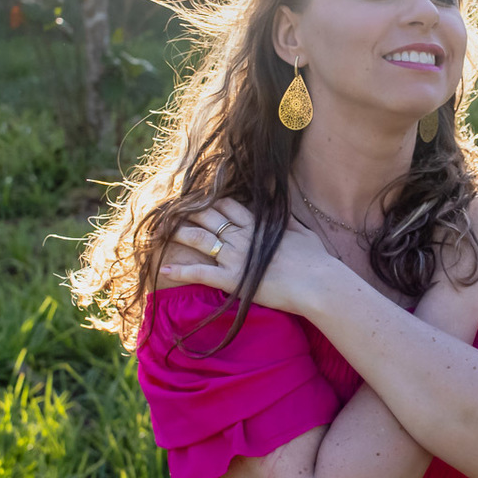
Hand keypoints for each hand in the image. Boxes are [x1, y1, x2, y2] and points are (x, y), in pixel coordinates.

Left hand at [159, 198, 346, 315]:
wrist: (317, 283)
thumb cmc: (315, 259)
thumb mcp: (301, 229)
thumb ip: (285, 212)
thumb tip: (281, 193)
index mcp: (258, 224)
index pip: (227, 204)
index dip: (209, 201)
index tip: (195, 199)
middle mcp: (242, 236)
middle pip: (208, 217)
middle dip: (187, 212)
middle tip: (168, 211)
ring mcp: (236, 257)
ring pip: (200, 239)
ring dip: (178, 234)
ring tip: (160, 232)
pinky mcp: (232, 279)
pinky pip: (200, 272)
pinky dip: (181, 270)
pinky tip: (165, 268)